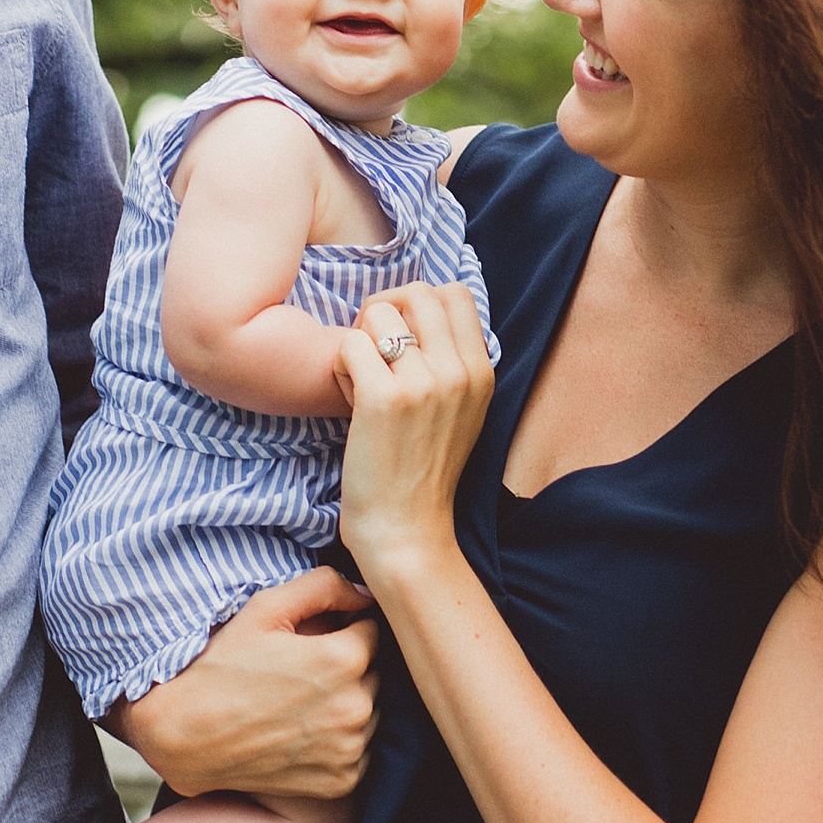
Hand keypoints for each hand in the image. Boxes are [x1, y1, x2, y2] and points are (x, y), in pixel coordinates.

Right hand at [110, 569, 378, 800]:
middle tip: (302, 672)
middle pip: (374, 672)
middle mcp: (356, 707)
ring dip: (348, 704)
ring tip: (300, 703)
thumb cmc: (222, 666)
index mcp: (343, 659)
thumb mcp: (265, 608)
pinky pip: (359, 751)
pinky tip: (303, 732)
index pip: (372, 630)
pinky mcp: (342, 781)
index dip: (344, 629)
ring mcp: (350, 748)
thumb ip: (323, 586)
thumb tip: (366, 592)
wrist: (186, 735)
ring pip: (370, 712)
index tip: (315, 639)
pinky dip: (340, 742)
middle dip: (348, 667)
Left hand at [335, 282, 494, 587]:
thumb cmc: (422, 472)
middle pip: (415, 291)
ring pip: (377, 313)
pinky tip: (349, 400)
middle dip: (383, 311)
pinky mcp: (383, 399)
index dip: (417, 303)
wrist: (408, 531)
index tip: (401, 336)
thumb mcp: (462, 411)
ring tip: (362, 381)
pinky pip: (349, 345)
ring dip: (359, 342)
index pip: (454, 292)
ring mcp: (423, 383)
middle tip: (372, 351)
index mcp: (481, 371)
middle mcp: (458, 371)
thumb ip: (451, 362)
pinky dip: (340, 368)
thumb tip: (419, 310)